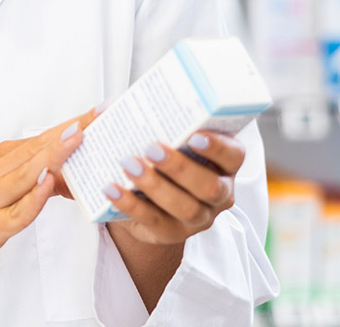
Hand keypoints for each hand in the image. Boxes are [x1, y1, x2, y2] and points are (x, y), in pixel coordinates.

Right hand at [0, 111, 96, 289]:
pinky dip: (32, 197)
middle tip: (103, 113)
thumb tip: (71, 175)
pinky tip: (48, 184)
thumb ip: (36, 182)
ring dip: (55, 153)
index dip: (76, 124)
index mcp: (3, 162)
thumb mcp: (4, 193)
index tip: (104, 109)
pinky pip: (15, 212)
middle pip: (41, 148)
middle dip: (74, 130)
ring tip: (80, 135)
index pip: (46, 138)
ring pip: (28, 172)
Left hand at [101, 131, 244, 245]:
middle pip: (210, 185)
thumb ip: (143, 122)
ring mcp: (199, 217)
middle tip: (151, 148)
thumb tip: (106, 107)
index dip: (218, 147)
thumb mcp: (158, 138)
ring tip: (129, 165)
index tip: (194, 135)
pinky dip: (130, 204)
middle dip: (180, 167)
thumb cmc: (156, 160)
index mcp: (223, 164)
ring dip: (155, 186)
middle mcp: (219, 193)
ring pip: (185, 207)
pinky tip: (112, 189)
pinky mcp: (172, 233)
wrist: (145, 200)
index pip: (234, 155)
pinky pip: (154, 221)